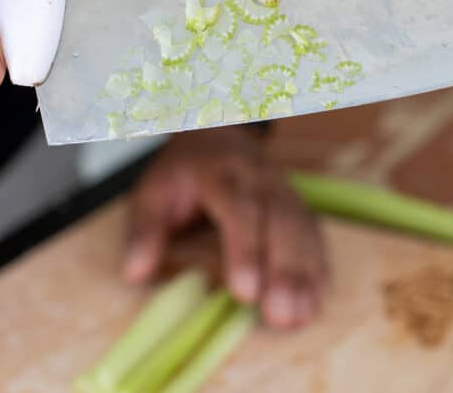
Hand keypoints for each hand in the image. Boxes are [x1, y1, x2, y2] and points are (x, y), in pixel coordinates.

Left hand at [123, 126, 327, 328]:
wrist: (215, 132)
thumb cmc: (182, 171)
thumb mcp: (151, 191)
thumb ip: (144, 230)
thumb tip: (135, 272)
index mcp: (223, 172)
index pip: (239, 209)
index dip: (245, 251)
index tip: (245, 293)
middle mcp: (260, 179)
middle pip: (280, 223)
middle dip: (284, 272)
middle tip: (280, 317)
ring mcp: (284, 191)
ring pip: (302, 231)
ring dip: (304, 276)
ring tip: (299, 319)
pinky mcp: (298, 206)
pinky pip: (314, 236)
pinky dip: (317, 269)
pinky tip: (315, 302)